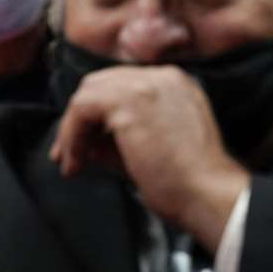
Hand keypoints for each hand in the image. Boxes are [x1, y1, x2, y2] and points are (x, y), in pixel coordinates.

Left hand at [49, 65, 248, 249]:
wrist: (207, 194)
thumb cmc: (186, 184)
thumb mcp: (148, 151)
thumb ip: (115, 140)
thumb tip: (84, 142)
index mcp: (173, 85)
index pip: (119, 87)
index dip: (93, 117)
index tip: (79, 148)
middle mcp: (162, 77)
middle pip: (99, 84)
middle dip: (76, 120)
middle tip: (65, 155)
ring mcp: (147, 84)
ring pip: (87, 94)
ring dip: (71, 130)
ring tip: (70, 163)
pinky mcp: (130, 102)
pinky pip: (82, 109)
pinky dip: (71, 136)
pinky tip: (75, 162)